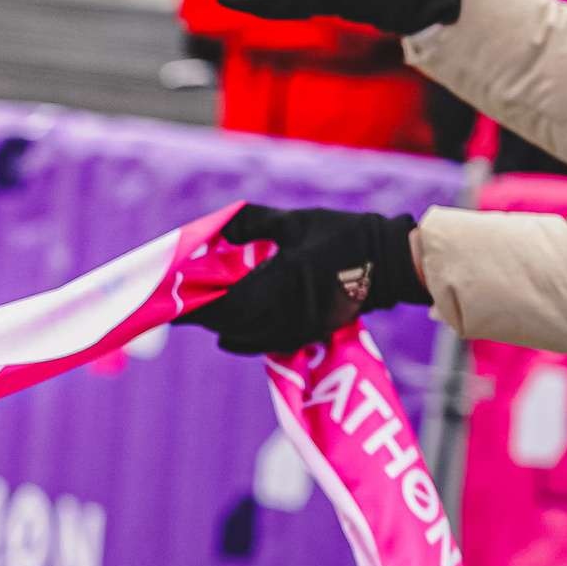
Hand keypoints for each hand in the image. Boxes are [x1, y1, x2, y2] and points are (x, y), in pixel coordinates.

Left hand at [174, 204, 426, 355]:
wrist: (390, 263)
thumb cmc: (342, 236)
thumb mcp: (294, 221)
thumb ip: (252, 223)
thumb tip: (218, 230)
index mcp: (284, 279)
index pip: (230, 302)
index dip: (199, 307)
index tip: (175, 305)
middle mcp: (291, 310)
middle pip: (235, 324)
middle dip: (207, 317)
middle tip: (186, 308)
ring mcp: (304, 327)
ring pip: (251, 339)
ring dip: (226, 329)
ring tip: (209, 316)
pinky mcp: (314, 333)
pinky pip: (271, 344)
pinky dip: (249, 338)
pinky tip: (237, 329)